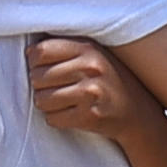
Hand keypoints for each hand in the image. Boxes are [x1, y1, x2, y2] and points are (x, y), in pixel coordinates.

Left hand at [26, 34, 166, 149]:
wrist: (137, 113)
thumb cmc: (107, 80)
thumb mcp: (93, 55)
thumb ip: (65, 47)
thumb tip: (28, 50)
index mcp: (88, 48)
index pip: (40, 51)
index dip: (34, 61)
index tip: (41, 67)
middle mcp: (89, 68)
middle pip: (36, 77)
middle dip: (39, 85)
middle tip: (54, 87)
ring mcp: (90, 93)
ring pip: (41, 100)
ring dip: (46, 103)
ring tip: (61, 101)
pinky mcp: (89, 116)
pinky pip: (52, 119)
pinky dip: (55, 118)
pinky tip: (69, 113)